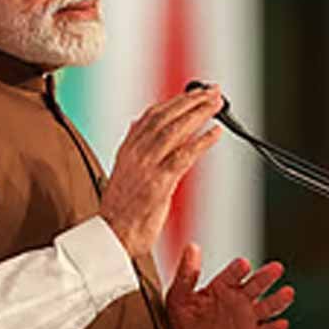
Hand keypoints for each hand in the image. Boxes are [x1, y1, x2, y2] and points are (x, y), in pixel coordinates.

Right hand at [100, 88, 222, 258]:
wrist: (111, 236)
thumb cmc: (121, 211)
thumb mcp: (123, 171)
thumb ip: (133, 147)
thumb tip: (136, 125)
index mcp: (128, 150)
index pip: (152, 115)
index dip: (175, 100)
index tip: (194, 91)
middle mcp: (136, 153)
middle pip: (166, 117)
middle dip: (192, 100)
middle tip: (213, 92)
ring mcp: (147, 167)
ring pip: (175, 130)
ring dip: (199, 114)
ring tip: (216, 104)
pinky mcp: (159, 183)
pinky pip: (183, 156)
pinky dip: (201, 141)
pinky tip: (215, 133)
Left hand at [166, 243, 294, 328]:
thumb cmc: (183, 324)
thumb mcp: (178, 299)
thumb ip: (186, 275)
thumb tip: (192, 247)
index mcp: (221, 287)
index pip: (232, 274)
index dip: (238, 269)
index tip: (244, 264)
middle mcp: (237, 299)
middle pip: (255, 285)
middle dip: (265, 277)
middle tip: (276, 267)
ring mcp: (246, 319)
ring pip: (266, 307)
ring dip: (277, 300)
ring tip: (288, 292)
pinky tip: (282, 324)